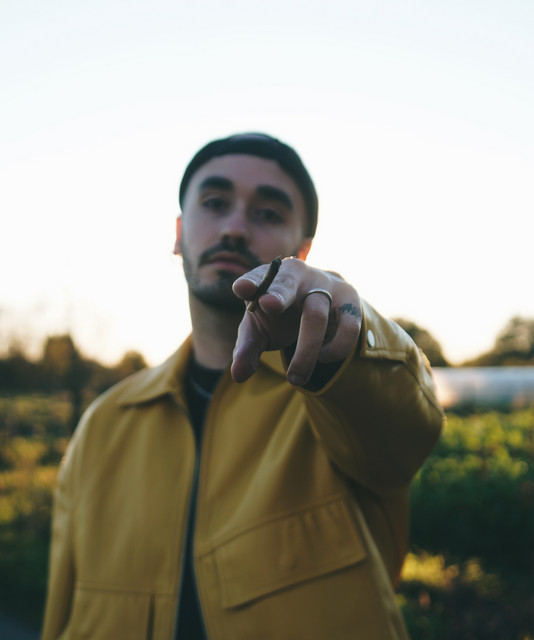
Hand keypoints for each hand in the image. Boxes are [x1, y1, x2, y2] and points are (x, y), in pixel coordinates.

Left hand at [231, 257, 361, 384]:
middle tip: (268, 305)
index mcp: (268, 277)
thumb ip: (247, 350)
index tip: (242, 289)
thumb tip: (238, 376)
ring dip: (306, 352)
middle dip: (278, 295)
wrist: (318, 298)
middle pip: (287, 285)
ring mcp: (325, 284)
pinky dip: (336, 348)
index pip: (257, 277)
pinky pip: (348, 326)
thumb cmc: (280, 315)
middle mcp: (296, 274)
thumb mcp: (259, 330)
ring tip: (295, 379)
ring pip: (317, 315)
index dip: (250, 283)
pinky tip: (323, 357)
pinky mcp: (349, 298)